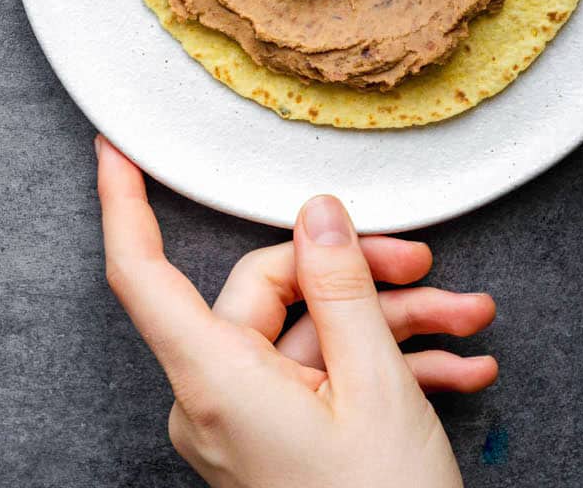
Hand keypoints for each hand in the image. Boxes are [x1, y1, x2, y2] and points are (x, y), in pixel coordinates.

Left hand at [95, 136, 496, 487]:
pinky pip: (327, 373)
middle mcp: (218, 397)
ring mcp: (249, 417)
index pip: (142, 275)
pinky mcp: (281, 433)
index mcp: (217, 380)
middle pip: (271, 288)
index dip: (123, 204)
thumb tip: (316, 212)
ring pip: (315, 330)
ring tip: (468, 320)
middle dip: (360, 272)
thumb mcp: (375, 383)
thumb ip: (340, 286)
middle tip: (426, 265)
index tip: (114, 148)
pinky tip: (457, 365)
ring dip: (396, 321)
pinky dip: (390, 363)